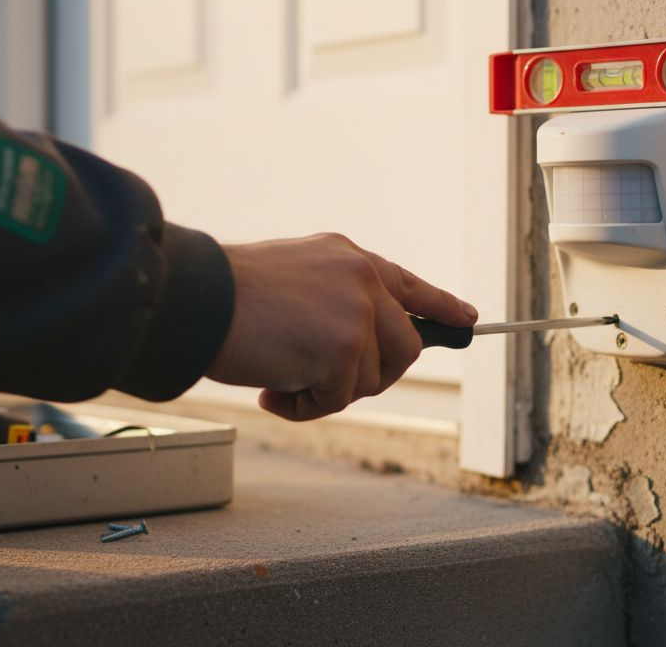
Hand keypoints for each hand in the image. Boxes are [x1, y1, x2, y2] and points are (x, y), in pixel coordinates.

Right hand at [206, 233, 477, 420]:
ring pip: (370, 380)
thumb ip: (335, 301)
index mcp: (349, 258)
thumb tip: (361, 349)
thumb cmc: (228, 298)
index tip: (468, 320)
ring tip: (278, 376)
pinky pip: (340, 399)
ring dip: (325, 392)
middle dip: (371, 377)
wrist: (197, 301)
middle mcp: (362, 278)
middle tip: (322, 382)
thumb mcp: (295, 280)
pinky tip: (271, 388)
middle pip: (404, 347)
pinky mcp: (343, 348)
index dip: (441, 306)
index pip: (409, 285)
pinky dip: (304, 406)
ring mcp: (357, 311)